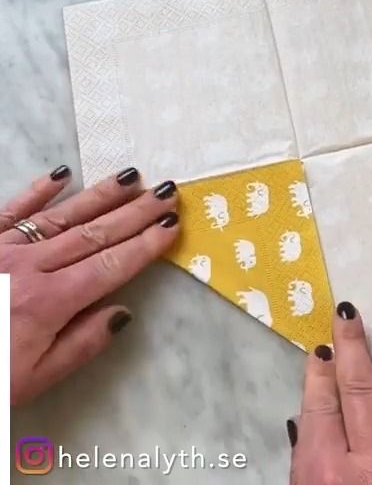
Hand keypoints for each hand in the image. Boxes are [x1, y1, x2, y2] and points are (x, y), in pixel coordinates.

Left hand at [0, 165, 179, 404]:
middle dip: (136, 212)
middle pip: (94, 233)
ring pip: (62, 216)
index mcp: (49, 303)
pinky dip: (37, 191)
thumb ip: (81, 344)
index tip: (172, 225)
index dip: (145, 244)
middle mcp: (31, 267)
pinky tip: (62, 174)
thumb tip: (123, 311)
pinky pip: (12, 210)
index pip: (111, 266)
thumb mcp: (34, 379)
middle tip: (167, 191)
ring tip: (132, 177)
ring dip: (100, 195)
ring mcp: (4, 248)